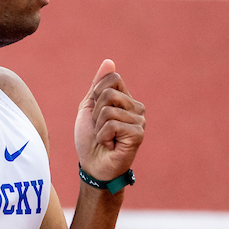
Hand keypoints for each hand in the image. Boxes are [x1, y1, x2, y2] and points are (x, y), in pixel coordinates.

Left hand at [73, 59, 145, 182]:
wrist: (92, 166)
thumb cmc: (90, 139)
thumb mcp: (89, 108)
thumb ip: (98, 85)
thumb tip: (109, 61)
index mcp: (126, 99)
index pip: (112, 79)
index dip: (96, 95)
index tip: (96, 113)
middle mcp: (136, 107)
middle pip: (108, 93)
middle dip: (95, 113)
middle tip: (100, 129)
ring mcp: (140, 121)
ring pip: (108, 110)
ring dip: (98, 127)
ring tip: (105, 138)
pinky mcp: (138, 134)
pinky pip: (111, 124)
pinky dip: (103, 136)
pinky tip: (110, 145)